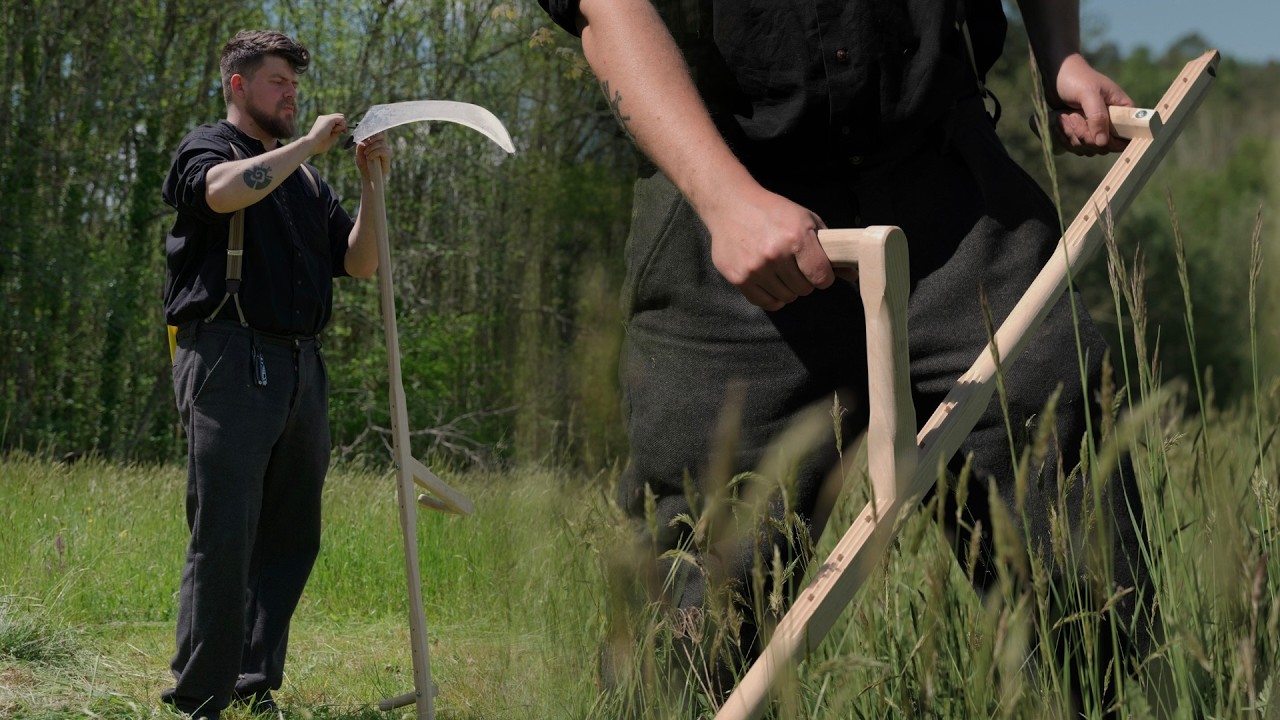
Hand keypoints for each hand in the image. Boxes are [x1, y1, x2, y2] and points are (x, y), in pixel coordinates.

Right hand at [303, 113, 347, 155]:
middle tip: (343, 132)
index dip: (341, 126)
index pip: (336, 120)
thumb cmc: (319, 144)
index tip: (342, 132)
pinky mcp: (328, 119)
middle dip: (343, 124)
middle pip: (340, 116)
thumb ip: (336, 132)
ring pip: (341, 117)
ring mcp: (325, 118)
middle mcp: (324, 118)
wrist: (311, 144)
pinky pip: (341, 119)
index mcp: (323, 122)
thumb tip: (343, 128)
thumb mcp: (331, 137)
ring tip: (333, 132)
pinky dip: (341, 126)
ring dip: (341, 126)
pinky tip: (334, 131)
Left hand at [355, 132, 390, 178]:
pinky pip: (382, 150)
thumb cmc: (364, 165)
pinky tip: (369, 158)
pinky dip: (374, 153)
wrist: (368, 176)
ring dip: (371, 148)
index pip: (377, 131)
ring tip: (366, 155)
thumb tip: (362, 142)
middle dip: (373, 136)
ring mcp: (386, 150)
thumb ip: (359, 147)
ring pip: (380, 143)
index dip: (372, 130)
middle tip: (366, 142)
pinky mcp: (388, 156)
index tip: (365, 133)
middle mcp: (382, 144)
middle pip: (381, 134)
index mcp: (375, 142)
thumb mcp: (359, 155)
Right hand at [704, 185, 830, 310]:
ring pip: (786, 297)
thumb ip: (829, 248)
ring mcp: (755, 268)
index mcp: (796, 237)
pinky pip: (765, 303)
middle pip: (804, 289)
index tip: (819, 272)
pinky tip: (770, 282)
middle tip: (796, 267)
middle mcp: (775, 254)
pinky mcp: (738, 278)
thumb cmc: (773, 211)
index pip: (821, 277)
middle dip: (805, 281)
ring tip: (780, 271)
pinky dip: (772, 297)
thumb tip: (852, 274)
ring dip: (787, 289)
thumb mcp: (806, 221)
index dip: (824, 277)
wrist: (731, 204)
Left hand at [1046, 54, 1133, 155]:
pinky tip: (1060, 120)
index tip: (1094, 133)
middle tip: (1073, 115)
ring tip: (1066, 115)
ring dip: (1072, 134)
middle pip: (1103, 146)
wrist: (1056, 74)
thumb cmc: (1076, 78)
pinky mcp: (1080, 132)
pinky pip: (1075, 146)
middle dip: (1084, 135)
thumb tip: (1102, 143)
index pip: (1126, 137)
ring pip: (1087, 148)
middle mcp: (1111, 122)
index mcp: (1122, 110)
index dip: (1111, 142)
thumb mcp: (1088, 93)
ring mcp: (1095, 128)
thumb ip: (1098, 116)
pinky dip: (1064, 136)